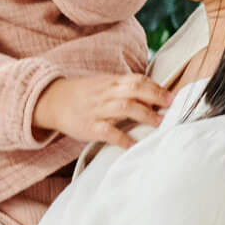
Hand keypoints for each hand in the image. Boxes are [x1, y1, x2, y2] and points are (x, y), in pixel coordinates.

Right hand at [36, 70, 169, 147]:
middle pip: (134, 90)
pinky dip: (122, 138)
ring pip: (124, 107)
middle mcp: (106, 94)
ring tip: (160, 123)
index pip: (137, 80)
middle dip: (156, 97)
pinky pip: (108, 132)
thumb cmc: (82, 95)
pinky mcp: (90, 127)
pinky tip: (134, 145)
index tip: (171, 96)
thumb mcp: (102, 85)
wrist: (52, 101)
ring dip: (145, 115)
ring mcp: (97, 110)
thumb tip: (152, 94)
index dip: (156, 87)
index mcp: (110, 83)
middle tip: (172, 106)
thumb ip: (124, 88)